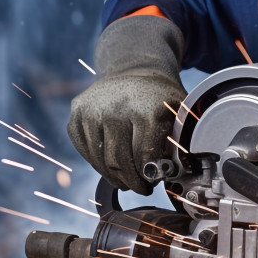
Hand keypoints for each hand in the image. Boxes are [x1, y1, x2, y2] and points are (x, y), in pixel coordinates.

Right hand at [67, 15, 186, 194]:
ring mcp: (92, 109)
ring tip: (126, 181)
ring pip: (100, 160)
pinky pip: (85, 151)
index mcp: (146, 108)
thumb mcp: (179, 112)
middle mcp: (115, 107)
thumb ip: (180, 140)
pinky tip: (110, 165)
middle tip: (140, 188)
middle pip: (119, 161)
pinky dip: (97, 164)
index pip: (144, 158)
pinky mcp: (77, 113)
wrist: (133, 69)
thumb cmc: (159, 98)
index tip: (152, 183)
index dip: (148, 176)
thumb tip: (180, 175)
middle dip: (131, 182)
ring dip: (114, 177)